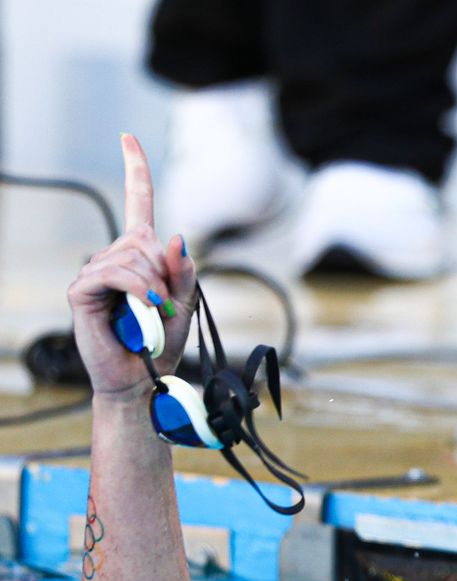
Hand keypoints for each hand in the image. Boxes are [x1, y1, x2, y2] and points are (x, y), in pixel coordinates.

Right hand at [67, 134, 197, 401]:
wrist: (142, 378)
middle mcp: (114, 257)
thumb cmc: (161, 342)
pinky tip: (148, 306)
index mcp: (139, 255)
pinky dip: (139, 289)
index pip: (136, 203)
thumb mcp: (185, 303)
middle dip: (166, 274)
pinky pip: (116, 274)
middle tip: (166, 308)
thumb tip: (175, 236)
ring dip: (154, 288)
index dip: (135, 170)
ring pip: (133, 258)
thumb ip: (184, 271)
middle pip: (146, 241)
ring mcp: (94, 272)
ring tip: (154, 316)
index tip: (128, 137)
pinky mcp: (82, 290)